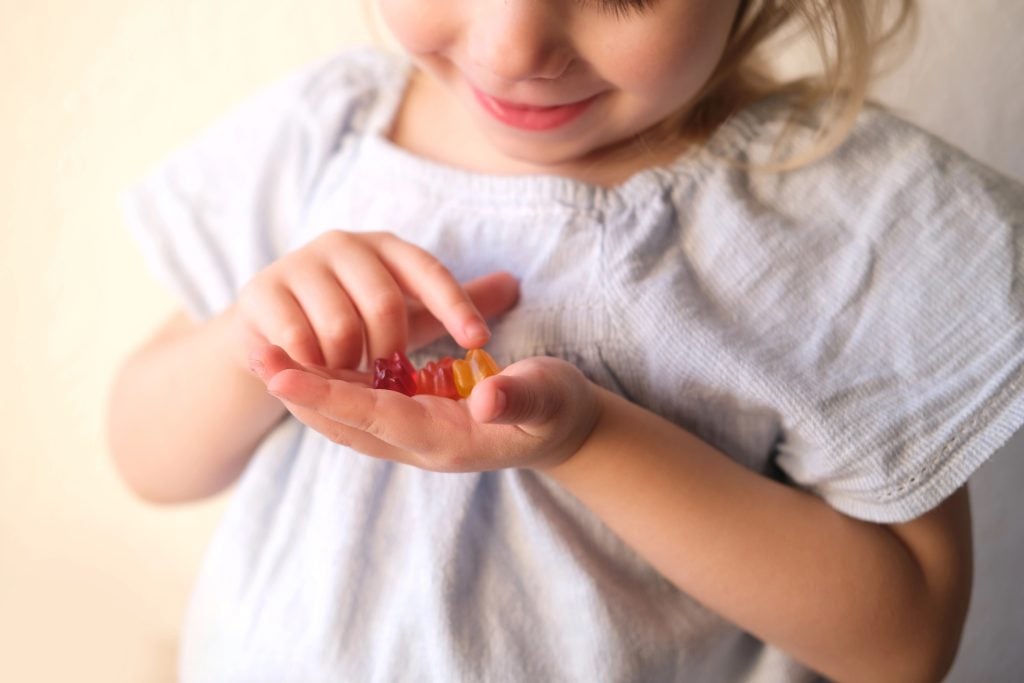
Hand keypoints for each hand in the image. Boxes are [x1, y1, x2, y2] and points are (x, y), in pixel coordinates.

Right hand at [227, 230, 518, 372]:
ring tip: (351, 376)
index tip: (480, 342)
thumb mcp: (408, 308)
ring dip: (352, 366)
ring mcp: (298, 265)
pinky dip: (315, 368)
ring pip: (340, 327)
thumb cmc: (354, 316)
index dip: (455, 305)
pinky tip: (320, 375)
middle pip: (384, 303)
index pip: (428, 271)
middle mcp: (342, 245)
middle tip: (392, 377)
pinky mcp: (261, 293)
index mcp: (384, 246)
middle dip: (393, 350)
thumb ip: (456, 300)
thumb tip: (515, 284)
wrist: (272, 323)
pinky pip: (296, 340)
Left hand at [250, 344, 602, 472]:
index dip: (328, 395)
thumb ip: (518, 399)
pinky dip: (327, 385)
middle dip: (298, 391)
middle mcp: (419, 442)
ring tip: (262, 352)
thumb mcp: (548, 399)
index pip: (376, 418)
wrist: (559, 431)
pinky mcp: (411, 419)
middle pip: (344, 422)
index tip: (280, 374)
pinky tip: (303, 358)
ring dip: (304, 388)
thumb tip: (484, 400)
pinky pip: (358, 407)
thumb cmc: (556, 409)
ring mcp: (413, 434)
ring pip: (345, 416)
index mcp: (447, 439)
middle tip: (252, 353)